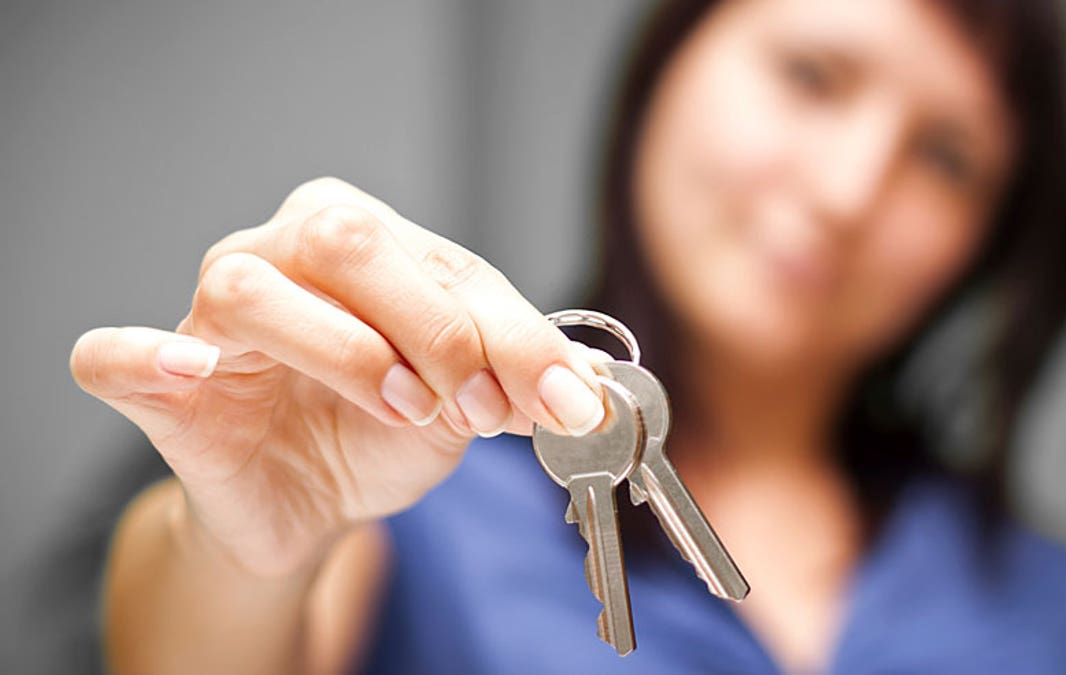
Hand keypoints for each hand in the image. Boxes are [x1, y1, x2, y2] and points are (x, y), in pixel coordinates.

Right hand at [71, 177, 606, 576]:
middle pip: (349, 244)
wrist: (313, 498)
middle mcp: (281, 251)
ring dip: (343, 351)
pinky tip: (193, 372)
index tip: (563, 399)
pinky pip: (118, 358)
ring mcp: (208, 315)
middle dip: (436, 330)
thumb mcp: (466, 402)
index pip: (443, 259)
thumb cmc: (384, 431)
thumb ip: (514, 377)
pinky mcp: (158, 385)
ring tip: (403, 408)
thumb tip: (587, 389)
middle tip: (476, 406)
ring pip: (250, 291)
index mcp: (365, 238)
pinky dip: (146, 359)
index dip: (513, 332)